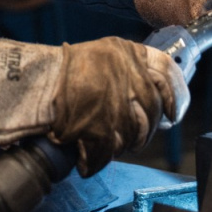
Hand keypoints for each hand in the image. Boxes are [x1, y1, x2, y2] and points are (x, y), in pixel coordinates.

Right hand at [50, 37, 188, 175]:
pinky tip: (91, 159)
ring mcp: (115, 101)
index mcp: (127, 52)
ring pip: (135, 132)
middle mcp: (126, 74)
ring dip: (127, 143)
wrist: (36, 82)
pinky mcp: (101, 126)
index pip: (166, 70)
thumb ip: (128, 68)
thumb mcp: (103, 54)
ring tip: (115, 145)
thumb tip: (153, 93)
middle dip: (148, 127)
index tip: (173, 110)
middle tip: (139, 136)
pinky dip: (100, 159)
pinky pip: (110, 150)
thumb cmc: (66, 70)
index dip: (174, 93)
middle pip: (151, 107)